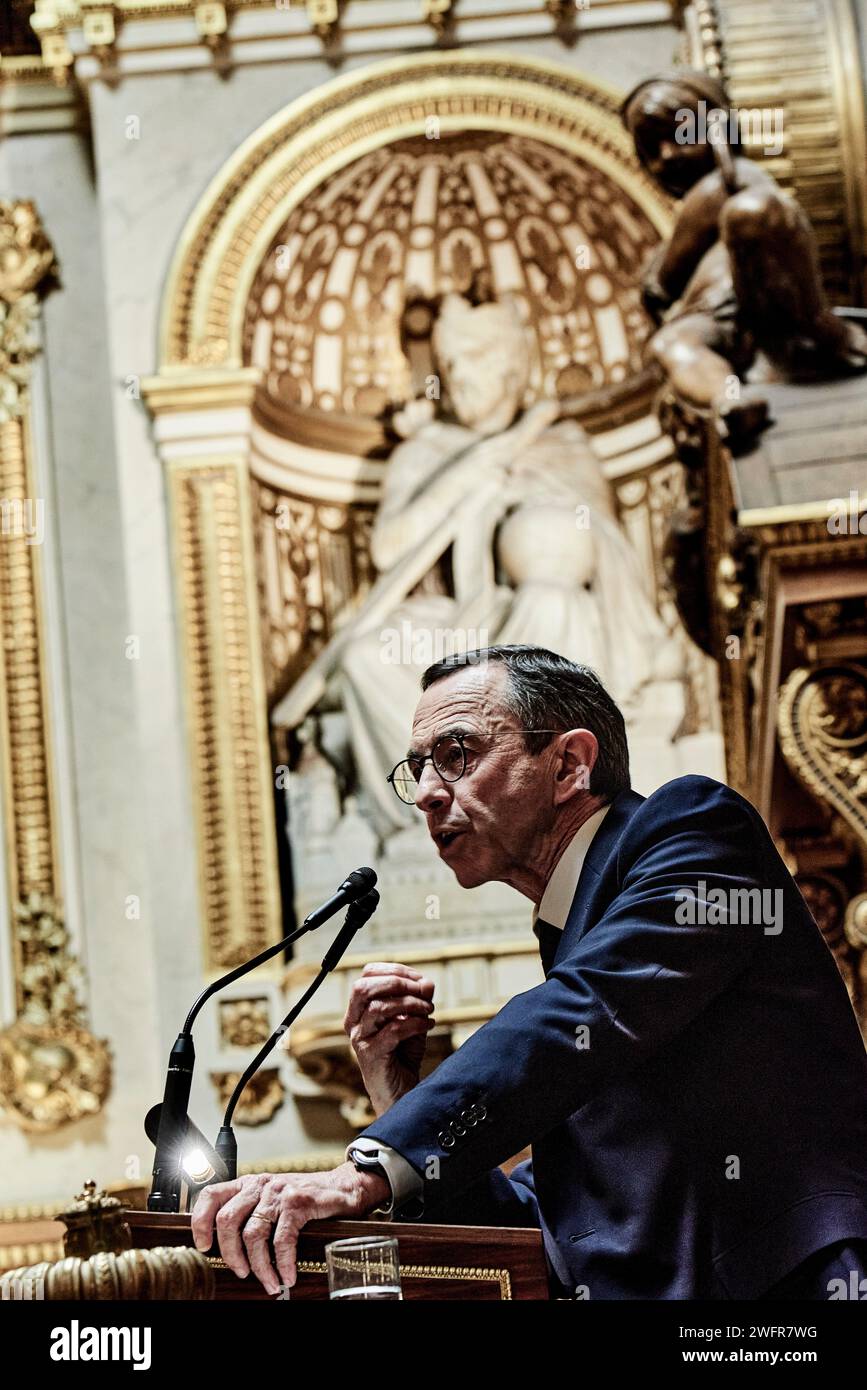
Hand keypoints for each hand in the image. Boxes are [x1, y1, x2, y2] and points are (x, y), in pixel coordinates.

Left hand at [190, 1162, 389, 1294]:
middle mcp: (260, 1185)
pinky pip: (282, 1239)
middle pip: (227, 1220)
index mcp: (248, 1184)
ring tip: (268, 1281)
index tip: (204, 1246)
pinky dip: (283, 1263)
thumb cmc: (305, 1198)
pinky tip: (287, 1275)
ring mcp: (279, 1192)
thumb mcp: (271, 1199)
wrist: (343, 1187)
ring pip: (252, 1233)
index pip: (212, 1195)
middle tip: (241, 1272)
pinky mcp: (298, 1202)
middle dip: (230, 1253)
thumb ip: (250, 1212)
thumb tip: (226, 1245)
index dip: (200, 1222)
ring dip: (258, 1265)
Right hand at [344, 962, 435, 1115]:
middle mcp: (354, 1021)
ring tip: (428, 1010)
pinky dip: (415, 1023)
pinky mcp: (371, 1055)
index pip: (367, 974)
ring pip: (379, 1007)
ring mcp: (360, 1039)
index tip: (420, 979)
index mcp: (359, 1008)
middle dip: (397, 982)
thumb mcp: (413, 1020)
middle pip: (364, 987)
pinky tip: (428, 1025)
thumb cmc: (403, 1055)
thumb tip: (427, 983)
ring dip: (411, 1003)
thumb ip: (419, 1000)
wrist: (401, 1093)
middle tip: (422, 990)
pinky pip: (393, 1031)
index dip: (395, 970)